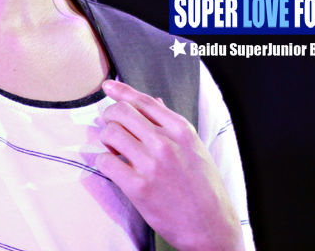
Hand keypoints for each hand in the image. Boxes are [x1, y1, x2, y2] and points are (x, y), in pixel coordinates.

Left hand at [96, 80, 243, 250]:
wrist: (211, 227)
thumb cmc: (205, 188)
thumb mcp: (195, 149)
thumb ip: (172, 125)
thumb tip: (154, 102)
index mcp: (181, 130)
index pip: (144, 101)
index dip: (121, 91)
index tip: (108, 87)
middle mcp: (166, 143)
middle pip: (122, 112)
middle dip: (109, 115)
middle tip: (109, 124)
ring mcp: (151, 164)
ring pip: (110, 133)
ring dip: (105, 138)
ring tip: (112, 148)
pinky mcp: (138, 187)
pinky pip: (106, 162)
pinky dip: (103, 161)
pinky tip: (111, 166)